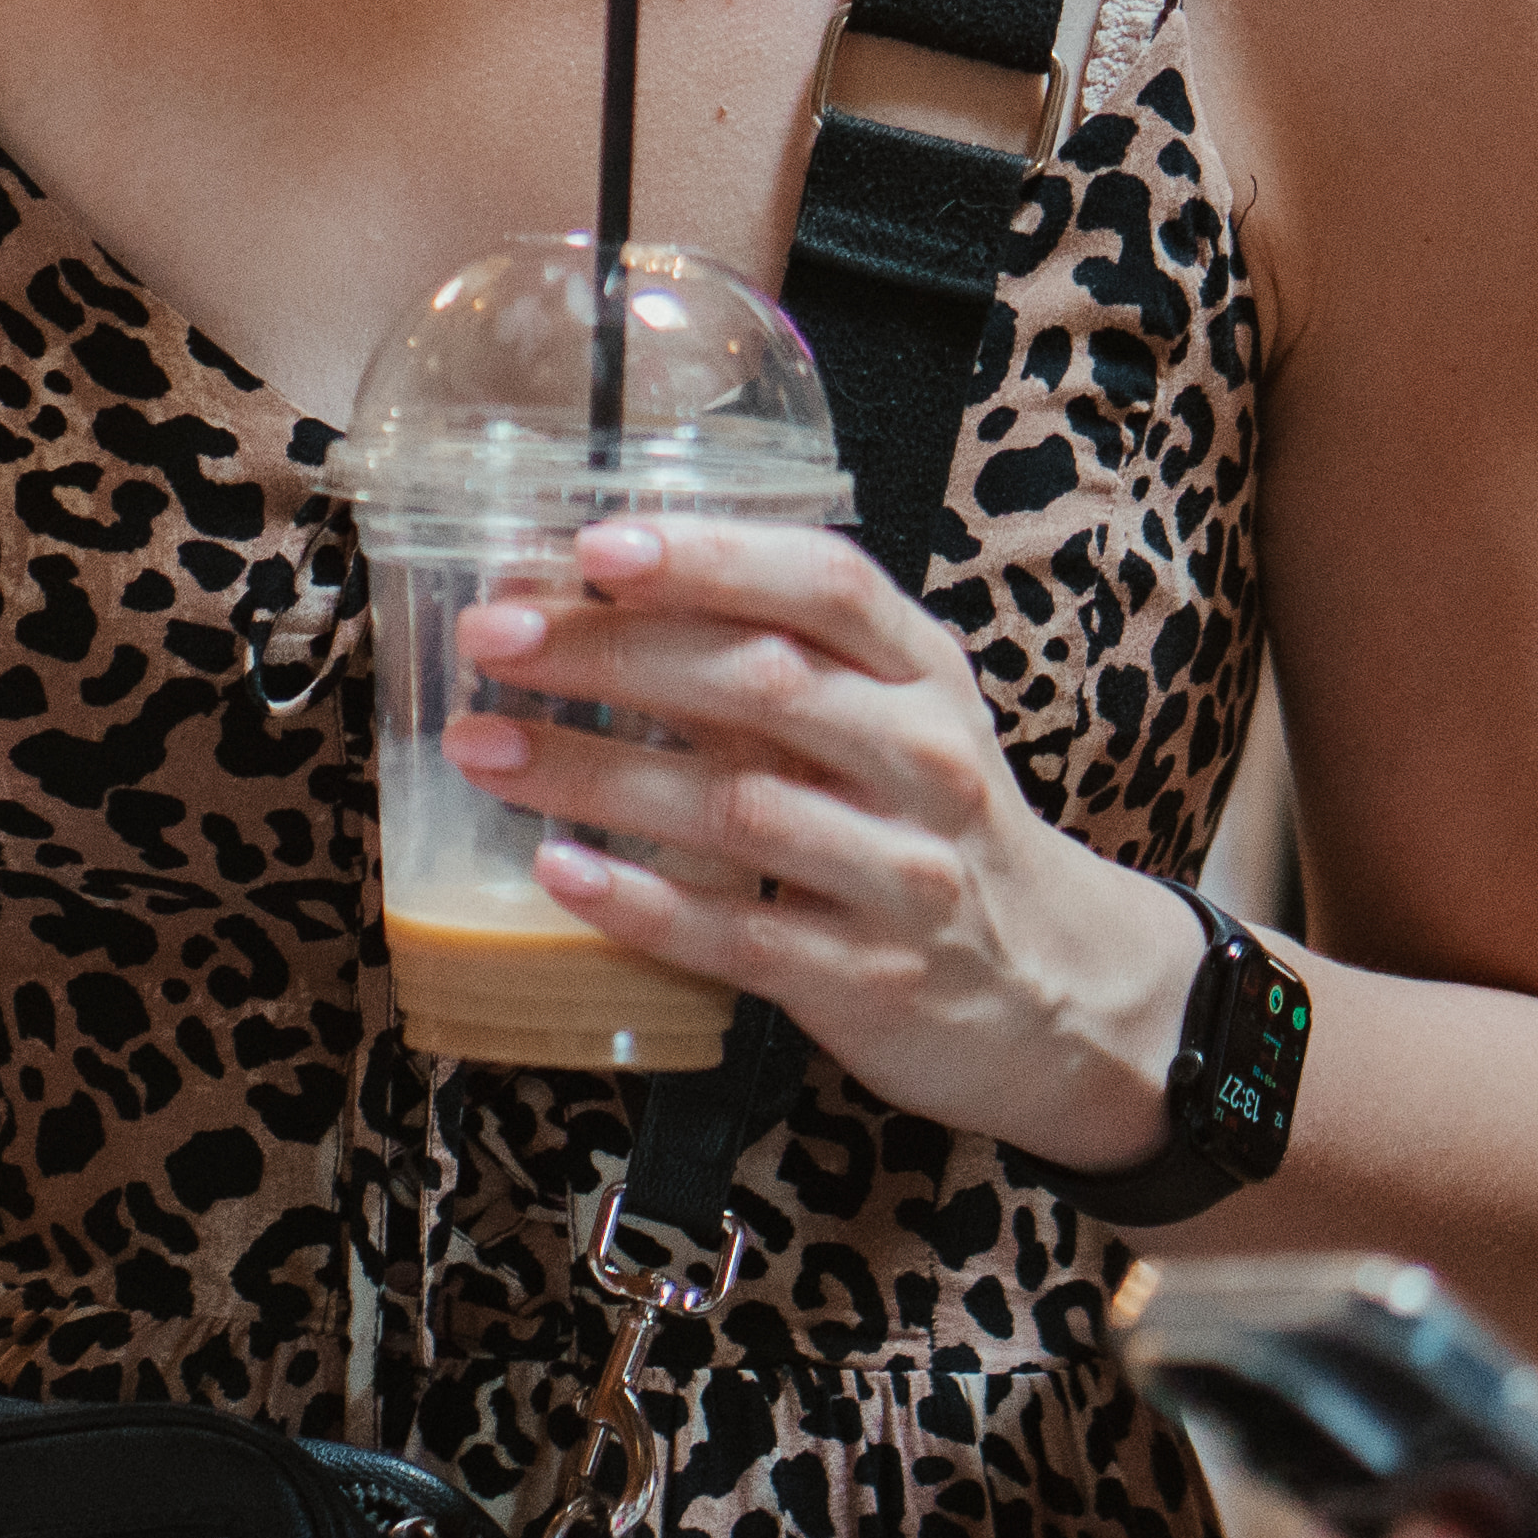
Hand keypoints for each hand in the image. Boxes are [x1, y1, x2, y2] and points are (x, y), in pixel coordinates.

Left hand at [453, 511, 1207, 1161]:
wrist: (1055, 991)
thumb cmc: (930, 824)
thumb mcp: (898, 714)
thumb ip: (785, 653)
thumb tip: (592, 585)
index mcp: (923, 673)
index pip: (827, 585)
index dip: (711, 557)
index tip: (593, 545)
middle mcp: (923, 761)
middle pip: (761, 685)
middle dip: (611, 653)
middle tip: (493, 636)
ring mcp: (903, 876)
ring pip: (735, 808)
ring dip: (593, 773)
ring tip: (482, 747)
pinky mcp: (868, 980)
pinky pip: (737, 934)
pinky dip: (640, 901)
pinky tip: (558, 870)